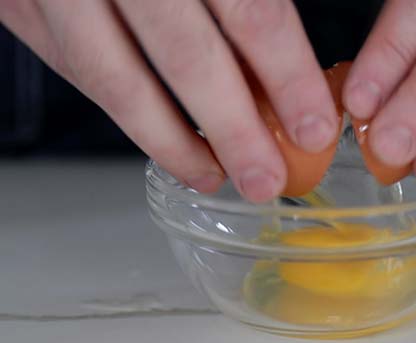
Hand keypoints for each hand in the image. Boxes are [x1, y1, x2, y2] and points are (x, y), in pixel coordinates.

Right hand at [0, 0, 338, 202]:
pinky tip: (170, 146)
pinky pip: (81, 74)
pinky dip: (131, 119)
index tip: (315, 127)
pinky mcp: (25, 6)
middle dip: (234, 129)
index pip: (252, 12)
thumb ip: (251, 0)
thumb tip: (298, 68)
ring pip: (118, 79)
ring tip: (217, 176)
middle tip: (267, 180)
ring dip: (174, 143)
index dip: (287, 76)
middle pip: (187, 54)